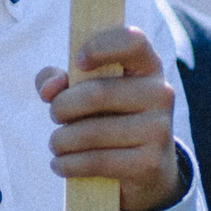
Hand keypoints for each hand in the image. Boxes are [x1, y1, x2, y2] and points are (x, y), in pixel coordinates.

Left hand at [38, 26, 178, 210]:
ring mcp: (159, 130)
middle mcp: (160, 93)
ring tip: (56, 144)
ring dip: (61, 140)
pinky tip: (60, 164)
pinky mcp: (150, 163)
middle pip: (97, 93)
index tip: (78, 61)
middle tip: (55, 115)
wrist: (147, 169)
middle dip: (62, 107)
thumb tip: (50, 89)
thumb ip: (60, 80)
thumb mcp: (87, 92)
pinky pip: (97, 161)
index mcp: (147, 66)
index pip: (133, 41)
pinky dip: (68, 164)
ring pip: (92, 132)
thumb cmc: (109, 118)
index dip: (102, 46)